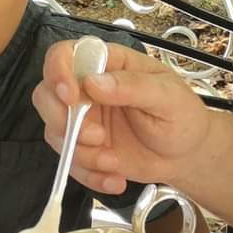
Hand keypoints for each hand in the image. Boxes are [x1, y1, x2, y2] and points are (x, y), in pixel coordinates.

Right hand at [29, 39, 213, 194]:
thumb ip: (133, 86)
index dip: (58, 71)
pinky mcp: (83, 148)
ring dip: (80, 153)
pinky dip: (89, 175)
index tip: (70, 96)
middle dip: (64, 120)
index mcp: (108, 64)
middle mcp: (87, 88)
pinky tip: (114, 178)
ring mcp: (83, 119)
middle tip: (97, 137)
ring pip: (54, 131)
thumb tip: (94, 83)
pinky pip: (69, 162)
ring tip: (113, 162)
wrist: (187, 155)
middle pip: (46, 94)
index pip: (65, 54)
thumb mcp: (167, 96)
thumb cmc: (181, 116)